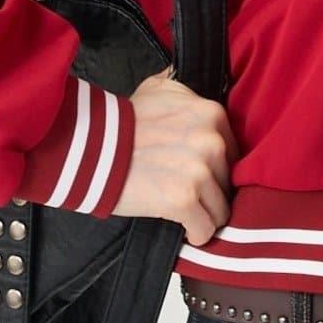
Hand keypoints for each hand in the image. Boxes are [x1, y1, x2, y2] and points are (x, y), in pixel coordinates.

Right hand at [111, 64, 237, 243]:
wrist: (89, 148)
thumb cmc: (120, 123)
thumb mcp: (157, 90)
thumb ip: (184, 92)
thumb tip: (191, 91)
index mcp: (211, 114)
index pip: (232, 154)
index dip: (215, 168)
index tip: (196, 174)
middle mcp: (211, 140)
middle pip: (228, 182)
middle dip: (209, 191)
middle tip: (183, 190)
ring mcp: (199, 170)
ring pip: (220, 209)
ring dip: (202, 214)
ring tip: (180, 209)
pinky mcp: (183, 199)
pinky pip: (204, 229)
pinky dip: (194, 233)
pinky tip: (182, 227)